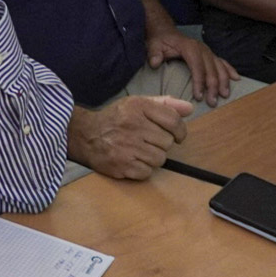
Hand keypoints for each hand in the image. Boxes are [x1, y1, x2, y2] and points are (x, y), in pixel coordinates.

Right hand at [67, 97, 192, 179]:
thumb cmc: (116, 118)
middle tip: (148, 140)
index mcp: (138, 107)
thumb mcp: (138, 104)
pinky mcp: (121, 165)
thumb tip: (190, 108)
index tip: (178, 135)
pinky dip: (143, 169)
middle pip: (167, 142)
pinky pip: (147, 172)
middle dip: (161, 143)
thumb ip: (165, 104)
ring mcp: (126, 146)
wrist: (86, 135)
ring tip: (140, 150)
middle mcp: (132, 125)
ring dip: (153, 157)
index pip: (173, 120)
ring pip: (159, 159)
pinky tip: (133, 160)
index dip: (181, 130)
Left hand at [145, 29, 238, 106]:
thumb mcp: (154, 45)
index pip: (197, 66)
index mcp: (189, 47)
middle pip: (211, 69)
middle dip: (213, 87)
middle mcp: (202, 49)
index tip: (199, 96)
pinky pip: (222, 62)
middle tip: (212, 102)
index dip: (199, 82)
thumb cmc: (160, 41)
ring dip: (224, 81)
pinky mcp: (209, 54)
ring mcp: (207, 51)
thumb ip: (154, 53)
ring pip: (220, 67)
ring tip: (225, 95)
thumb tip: (155, 63)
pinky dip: (230, 70)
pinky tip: (236, 79)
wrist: (165, 31)